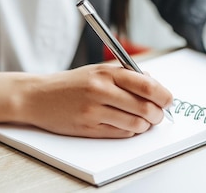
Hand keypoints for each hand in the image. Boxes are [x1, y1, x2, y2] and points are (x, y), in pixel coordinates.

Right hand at [19, 64, 172, 137]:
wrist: (37, 96)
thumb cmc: (70, 84)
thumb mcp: (97, 71)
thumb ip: (125, 75)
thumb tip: (154, 84)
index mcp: (106, 72)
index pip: (146, 84)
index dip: (164, 95)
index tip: (168, 100)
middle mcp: (101, 90)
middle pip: (145, 107)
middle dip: (158, 114)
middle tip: (159, 115)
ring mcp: (94, 110)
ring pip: (135, 123)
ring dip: (145, 125)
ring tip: (144, 121)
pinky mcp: (88, 127)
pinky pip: (121, 133)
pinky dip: (131, 131)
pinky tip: (128, 126)